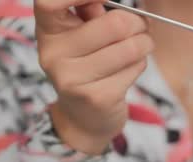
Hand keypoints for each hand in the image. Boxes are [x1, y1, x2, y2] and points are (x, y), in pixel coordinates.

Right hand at [35, 0, 152, 154]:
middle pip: (112, 24)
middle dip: (136, 22)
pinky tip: (131, 68)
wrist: (83, 118)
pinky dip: (140, 65)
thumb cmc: (87, 67)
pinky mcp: (96, 97)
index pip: (48, 2)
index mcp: (48, 32)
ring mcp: (72, 78)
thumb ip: (92, 15)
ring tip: (142, 45)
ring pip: (129, 47)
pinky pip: (134, 68)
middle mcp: (54, 54)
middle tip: (142, 25)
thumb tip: (109, 3)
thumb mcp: (82, 37)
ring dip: (144, 44)